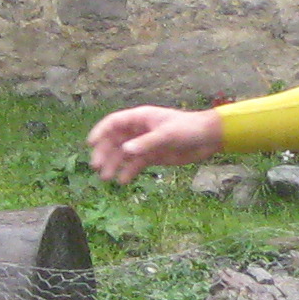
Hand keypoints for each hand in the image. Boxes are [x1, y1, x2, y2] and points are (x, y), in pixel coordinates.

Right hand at [85, 103, 220, 183]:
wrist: (208, 139)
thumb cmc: (188, 128)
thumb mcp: (167, 134)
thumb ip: (146, 143)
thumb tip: (125, 150)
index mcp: (140, 118)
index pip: (114, 123)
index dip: (101, 131)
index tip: (90, 143)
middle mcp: (139, 130)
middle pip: (115, 140)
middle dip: (105, 153)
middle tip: (97, 167)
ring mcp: (145, 144)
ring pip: (124, 154)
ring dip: (114, 164)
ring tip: (107, 178)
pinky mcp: (153, 156)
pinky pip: (136, 164)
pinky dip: (129, 172)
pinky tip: (123, 181)